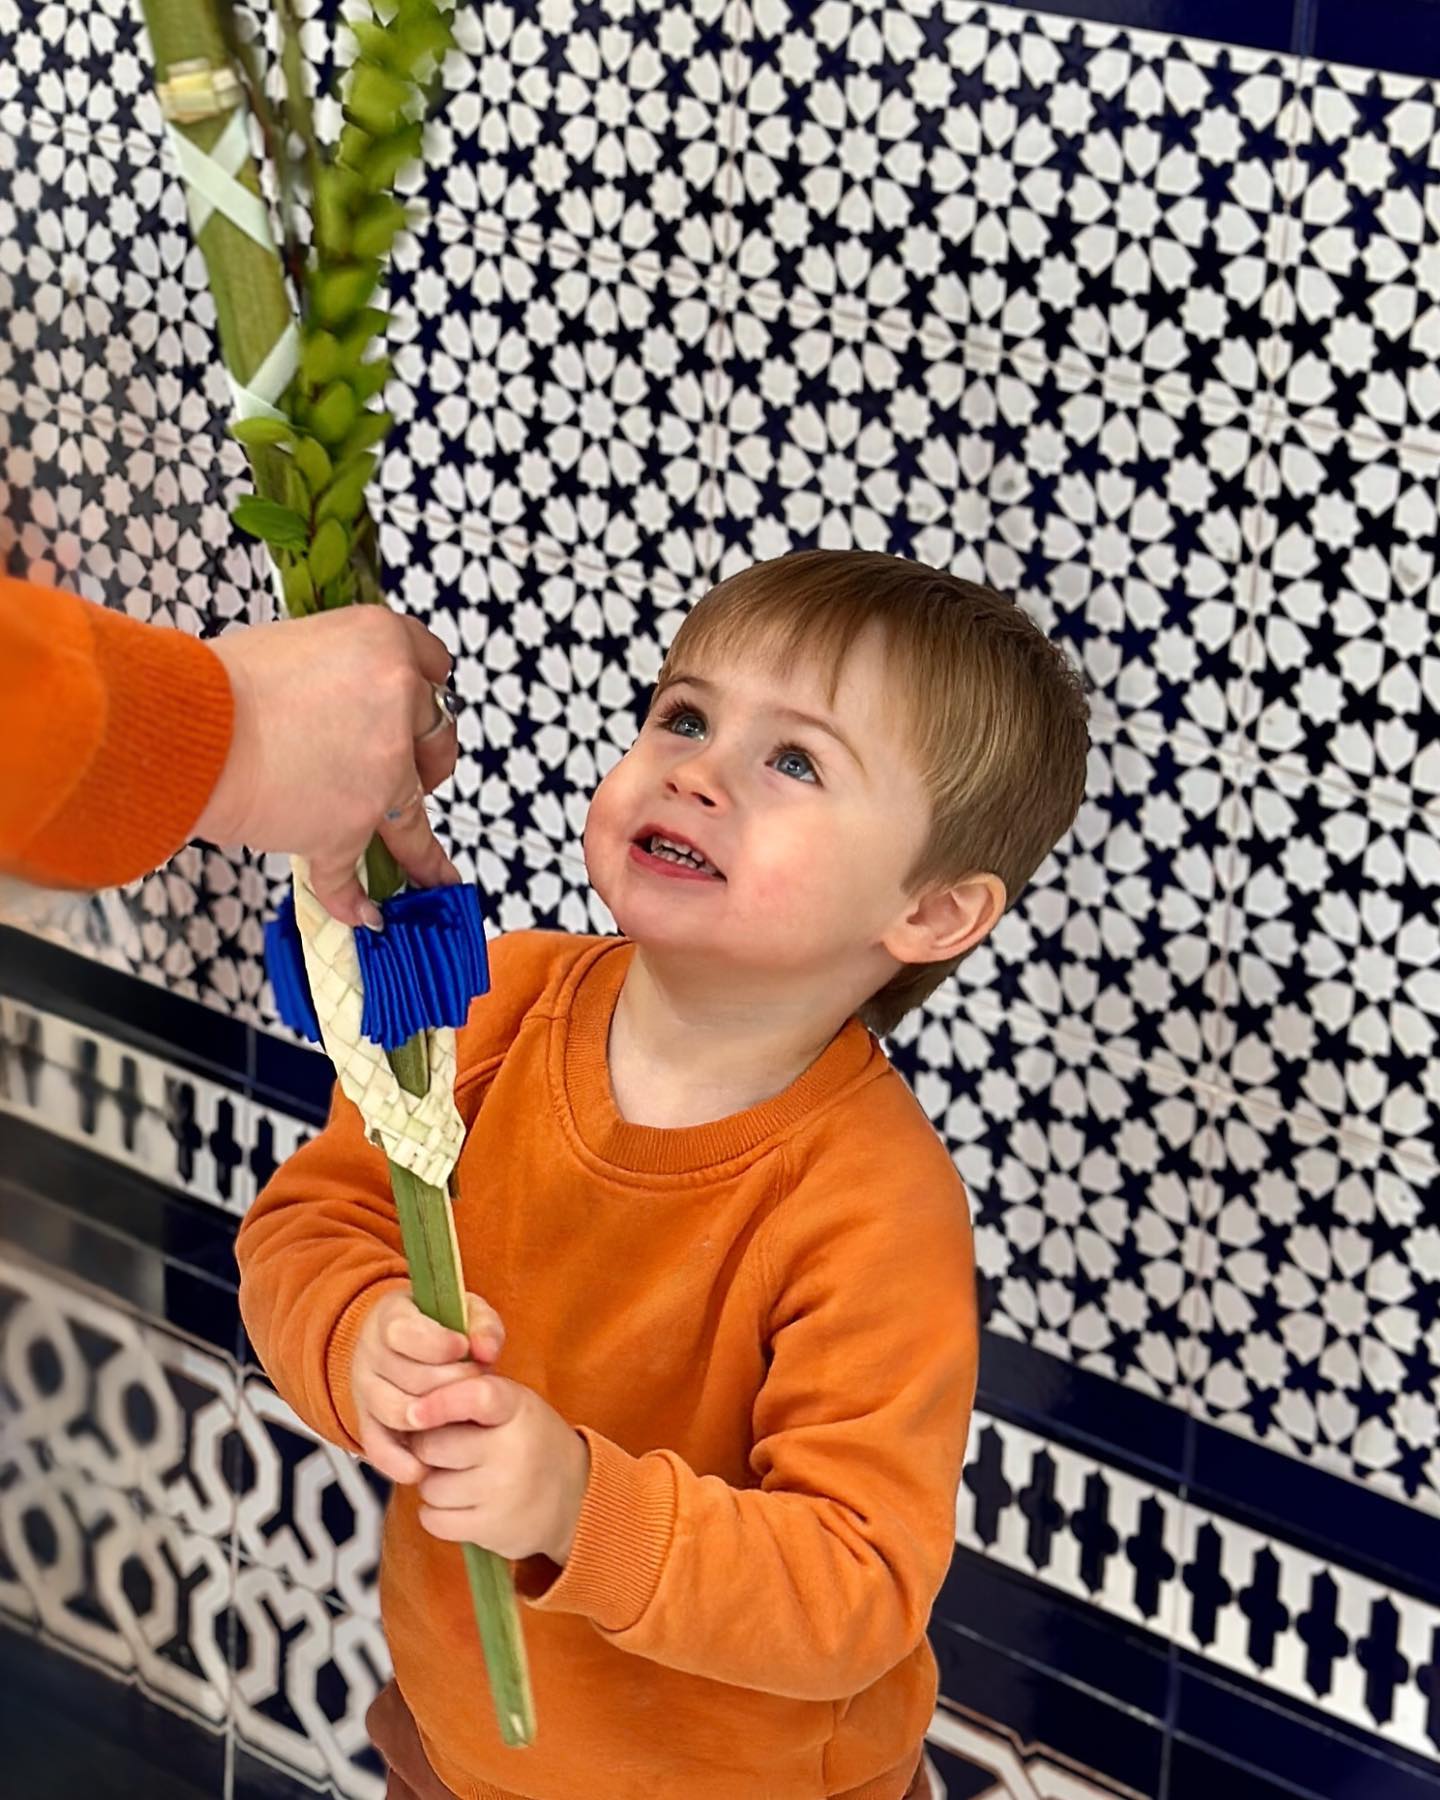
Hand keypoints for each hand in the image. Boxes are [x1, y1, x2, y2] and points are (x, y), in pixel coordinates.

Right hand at [194, 606, 461, 926]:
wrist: (185, 730)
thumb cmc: (217, 684)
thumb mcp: (298, 645)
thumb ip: (340, 673)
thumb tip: (344, 702)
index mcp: (384, 644)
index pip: (434, 665)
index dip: (427, 690)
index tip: (425, 705)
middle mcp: (397, 705)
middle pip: (439, 739)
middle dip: (428, 759)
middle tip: (412, 771)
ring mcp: (381, 773)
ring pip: (413, 819)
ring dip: (423, 850)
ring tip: (434, 874)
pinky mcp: (349, 826)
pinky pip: (352, 872)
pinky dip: (353, 897)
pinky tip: (364, 912)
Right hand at [349, 1289, 505, 1484]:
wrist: (416, 1347)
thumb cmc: (444, 1328)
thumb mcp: (467, 1313)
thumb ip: (483, 1326)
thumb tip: (486, 1349)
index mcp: (390, 1316)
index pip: (401, 1332)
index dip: (437, 1343)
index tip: (463, 1347)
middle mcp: (370, 1353)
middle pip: (407, 1377)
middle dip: (450, 1382)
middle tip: (475, 1379)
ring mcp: (365, 1390)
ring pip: (396, 1413)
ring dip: (436, 1417)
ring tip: (462, 1409)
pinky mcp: (366, 1424)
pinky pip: (378, 1449)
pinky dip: (402, 1461)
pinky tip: (427, 1463)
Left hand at [407, 1374, 592, 1566]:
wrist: (575, 1497)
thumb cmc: (528, 1441)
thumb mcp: (513, 1405)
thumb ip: (467, 1395)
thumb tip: (405, 1407)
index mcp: (517, 1408)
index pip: (476, 1397)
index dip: (439, 1402)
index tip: (414, 1411)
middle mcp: (512, 1449)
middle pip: (433, 1446)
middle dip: (426, 1447)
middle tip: (442, 1448)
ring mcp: (503, 1492)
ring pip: (430, 1486)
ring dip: (433, 1483)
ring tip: (459, 1476)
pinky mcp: (492, 1528)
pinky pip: (434, 1520)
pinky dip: (436, 1513)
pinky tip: (458, 1502)